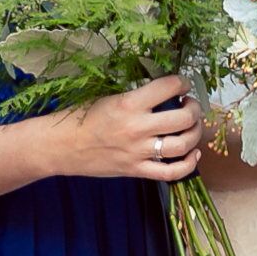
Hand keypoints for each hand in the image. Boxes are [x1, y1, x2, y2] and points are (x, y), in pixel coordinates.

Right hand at [51, 76, 206, 183]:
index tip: (184, 83)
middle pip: (183, 118)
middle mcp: (137, 128)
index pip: (169, 87)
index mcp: (129, 104)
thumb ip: (137, 97)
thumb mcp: (109, 99)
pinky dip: (188, 165)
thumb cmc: (81, 118)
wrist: (61, 147)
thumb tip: (166, 93)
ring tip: (192, 126)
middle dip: (195, 109)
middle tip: (191, 105)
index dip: (183, 82)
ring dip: (195, 134)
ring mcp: (138, 152)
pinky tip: (192, 154)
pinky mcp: (137, 170)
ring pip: (182, 145)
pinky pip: (171, 173)